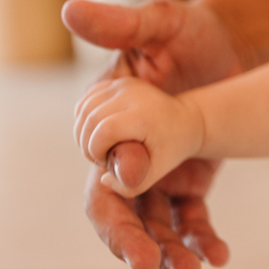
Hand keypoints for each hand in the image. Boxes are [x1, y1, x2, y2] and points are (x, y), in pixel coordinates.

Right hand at [64, 0, 246, 268]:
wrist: (233, 45)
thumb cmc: (187, 30)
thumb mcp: (159, 22)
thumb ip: (121, 24)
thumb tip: (71, 10)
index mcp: (104, 122)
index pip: (97, 163)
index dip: (113, 180)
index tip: (138, 180)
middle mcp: (124, 154)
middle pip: (116, 207)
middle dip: (129, 239)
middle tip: (149, 264)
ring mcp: (156, 171)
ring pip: (152, 222)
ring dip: (167, 251)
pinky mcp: (188, 180)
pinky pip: (189, 218)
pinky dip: (200, 238)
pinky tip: (217, 256)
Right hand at [75, 77, 205, 196]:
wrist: (186, 120)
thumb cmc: (171, 149)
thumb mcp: (157, 172)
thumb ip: (131, 186)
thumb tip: (103, 179)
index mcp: (143, 115)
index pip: (104, 132)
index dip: (97, 151)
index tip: (107, 161)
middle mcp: (132, 94)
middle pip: (89, 120)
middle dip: (87, 144)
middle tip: (102, 156)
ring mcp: (124, 85)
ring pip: (83, 109)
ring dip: (83, 132)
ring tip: (99, 145)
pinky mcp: (118, 82)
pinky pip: (86, 100)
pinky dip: (84, 118)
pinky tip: (98, 131)